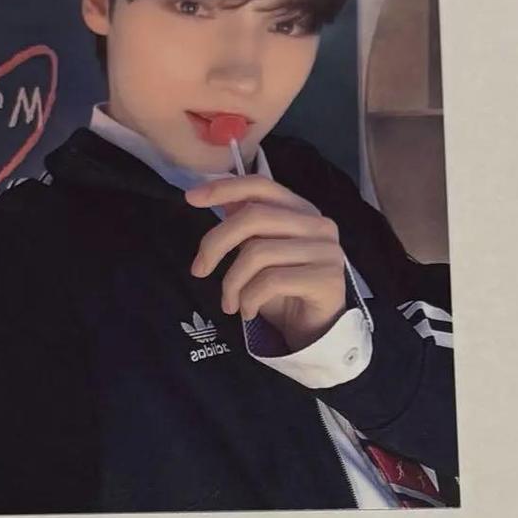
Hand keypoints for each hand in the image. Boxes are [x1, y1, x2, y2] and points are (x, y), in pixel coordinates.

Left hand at [184, 175, 346, 351]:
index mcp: (302, 210)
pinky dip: (249, 299)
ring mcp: (325, 250)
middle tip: (198, 270)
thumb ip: (247, 226)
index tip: (191, 198)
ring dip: (232, 283)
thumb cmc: (285, 292)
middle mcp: (318, 224)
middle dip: (215, 243)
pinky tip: (247, 311)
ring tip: (229, 303)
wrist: (316, 331)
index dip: (224, 188)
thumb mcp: (260, 255)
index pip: (260, 185)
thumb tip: (219, 199)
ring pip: (258, 252)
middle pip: (253, 217)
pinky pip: (271, 281)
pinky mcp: (326, 278)